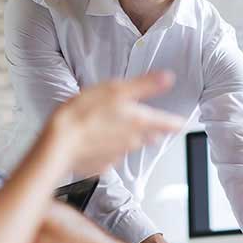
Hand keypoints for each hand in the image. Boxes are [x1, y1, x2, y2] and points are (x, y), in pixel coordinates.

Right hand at [45, 72, 183, 178]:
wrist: (58, 144)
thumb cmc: (84, 114)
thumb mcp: (116, 90)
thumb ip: (144, 85)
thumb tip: (168, 77)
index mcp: (139, 122)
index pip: (167, 124)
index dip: (176, 123)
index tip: (184, 124)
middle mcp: (132, 141)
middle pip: (148, 136)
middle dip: (152, 132)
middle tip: (156, 129)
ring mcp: (116, 155)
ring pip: (129, 146)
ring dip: (130, 140)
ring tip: (126, 133)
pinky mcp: (99, 165)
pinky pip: (108, 157)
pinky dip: (106, 150)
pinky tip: (97, 143)